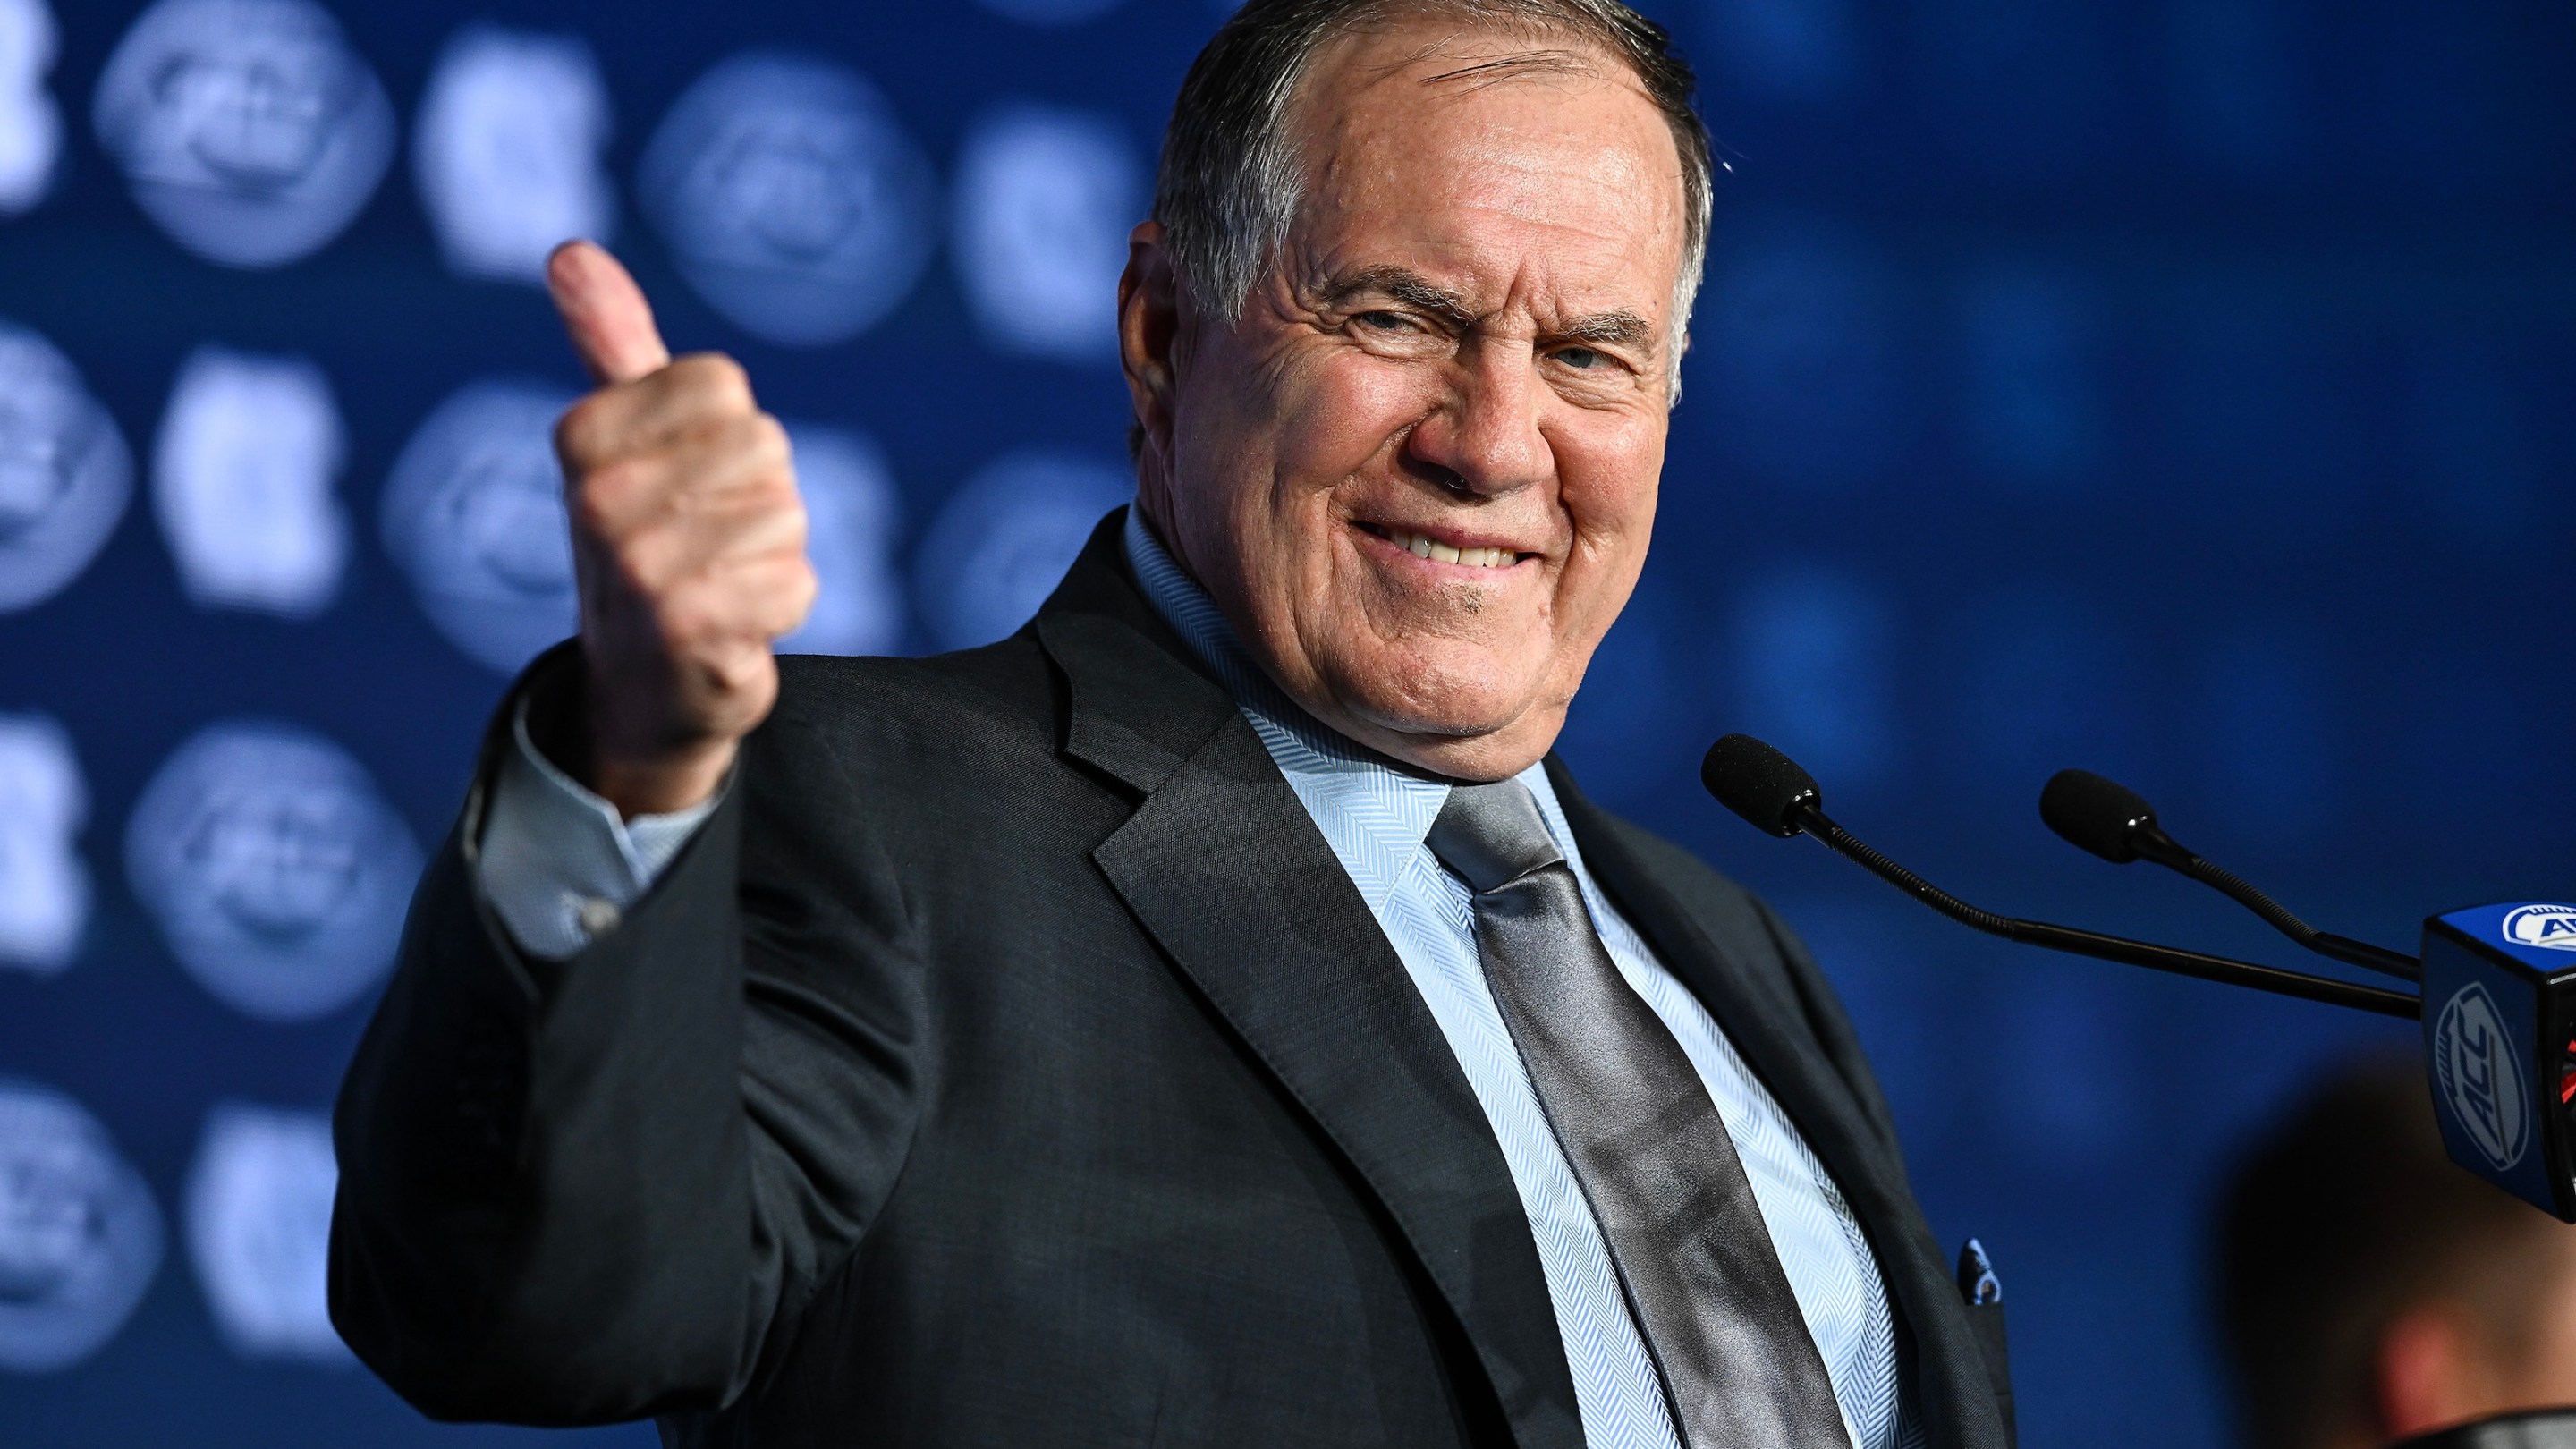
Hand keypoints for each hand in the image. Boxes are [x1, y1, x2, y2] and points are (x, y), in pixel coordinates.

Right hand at [546, 240, 815, 815]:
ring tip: (721, 586)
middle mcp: (598, 498)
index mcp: (583, 435)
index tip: (690, 483)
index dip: (732, 436)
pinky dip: (784, 607)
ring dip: (775, 556)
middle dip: (762, 498)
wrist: (640, 690)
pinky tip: (737, 630)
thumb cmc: (646, 546)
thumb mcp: (623, 441)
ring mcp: (638, 566)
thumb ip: (611, 344)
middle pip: (766, 448)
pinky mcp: (688, 629)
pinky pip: (797, 582)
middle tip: (710, 544)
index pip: (724, 387)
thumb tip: (570, 251)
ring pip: (786, 516)